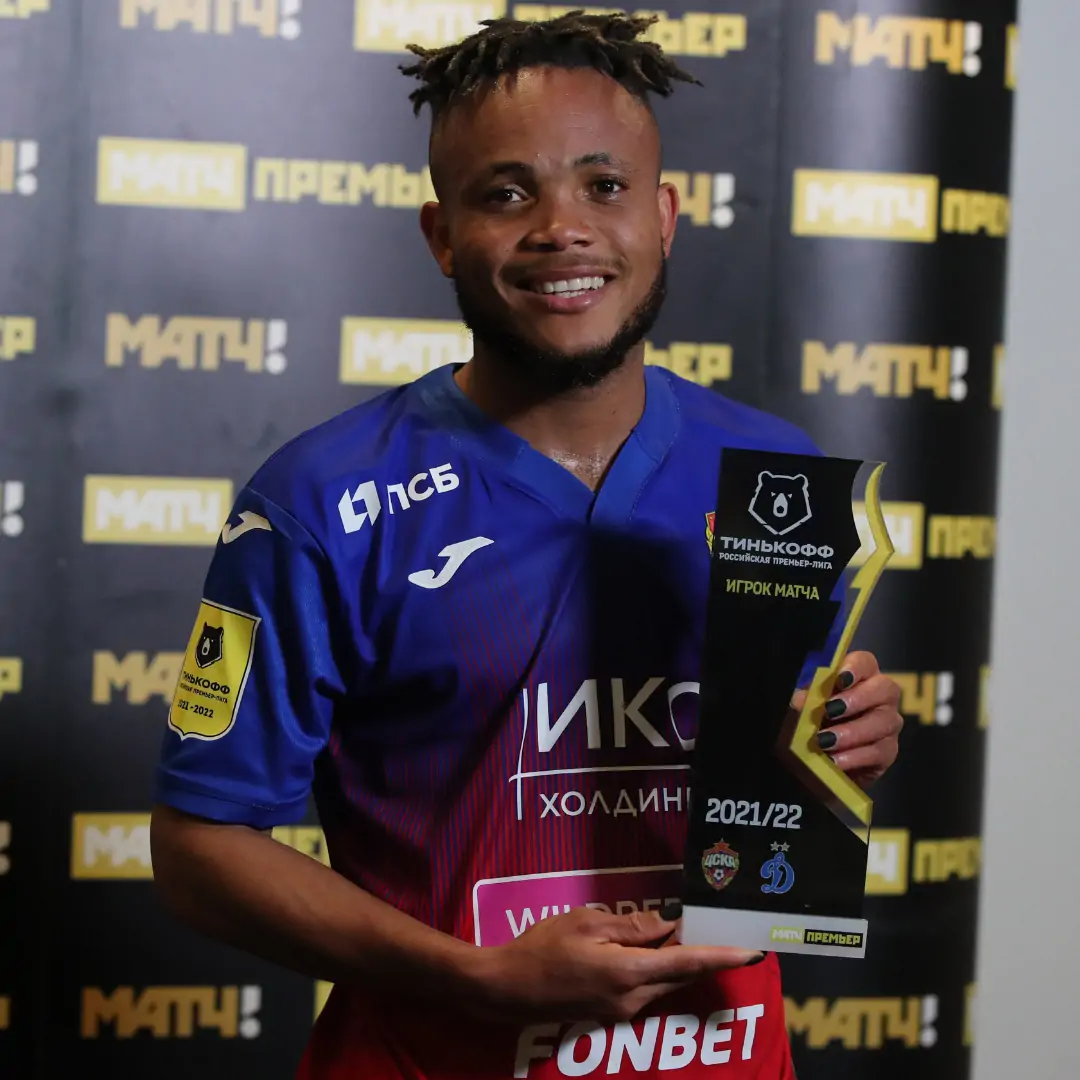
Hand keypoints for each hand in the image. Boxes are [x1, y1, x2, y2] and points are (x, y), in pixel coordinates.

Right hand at [473, 907, 760, 1023]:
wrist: (505, 988)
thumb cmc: (542, 947)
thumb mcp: (587, 922)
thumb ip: (632, 926)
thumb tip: (668, 925)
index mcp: (629, 973)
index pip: (688, 963)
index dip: (724, 956)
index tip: (754, 951)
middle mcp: (632, 999)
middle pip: (680, 973)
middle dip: (701, 952)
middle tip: (716, 925)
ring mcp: (621, 1012)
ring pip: (662, 981)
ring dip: (674, 959)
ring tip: (679, 929)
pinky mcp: (610, 1014)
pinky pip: (644, 987)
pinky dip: (654, 968)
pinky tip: (646, 948)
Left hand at [791, 650, 901, 789]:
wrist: (827, 759)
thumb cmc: (819, 722)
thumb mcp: (809, 708)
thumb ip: (808, 700)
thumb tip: (800, 699)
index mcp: (861, 677)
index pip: (865, 662)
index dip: (854, 667)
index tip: (839, 679)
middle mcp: (882, 696)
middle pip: (885, 688)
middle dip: (857, 699)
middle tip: (830, 710)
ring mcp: (889, 723)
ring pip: (883, 722)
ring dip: (852, 731)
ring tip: (825, 740)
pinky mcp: (889, 751)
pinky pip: (878, 751)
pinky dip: (854, 756)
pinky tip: (835, 760)